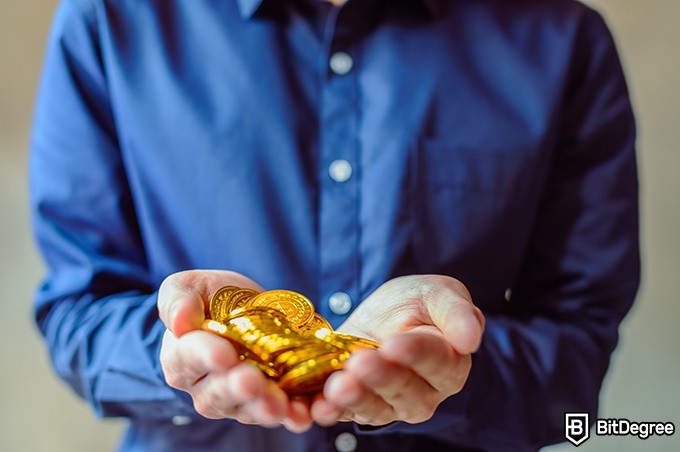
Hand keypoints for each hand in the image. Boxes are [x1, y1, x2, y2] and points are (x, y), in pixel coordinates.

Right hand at [157, 270, 312, 431]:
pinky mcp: (266, 402)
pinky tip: (302, 413)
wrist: (243, 310)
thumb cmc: (210, 298)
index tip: (223, 355)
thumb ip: (178, 299)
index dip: (206, 356)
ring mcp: (237, 399)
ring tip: (277, 404)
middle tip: (252, 381)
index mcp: (181, 356)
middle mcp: (205, 387)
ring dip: (263, 407)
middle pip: (218, 393)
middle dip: (236, 388)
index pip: (189, 358)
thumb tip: (180, 321)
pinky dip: (292, 414)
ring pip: (247, 409)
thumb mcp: (189, 286)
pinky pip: (278, 412)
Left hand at [310, 274, 484, 426]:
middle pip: (405, 390)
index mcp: (449, 363)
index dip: (415, 354)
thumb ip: (456, 311)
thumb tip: (471, 338)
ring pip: (375, 407)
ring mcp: (389, 404)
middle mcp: (423, 392)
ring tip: (338, 386)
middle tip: (361, 362)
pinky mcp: (356, 406)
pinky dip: (331, 412)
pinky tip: (318, 407)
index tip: (394, 344)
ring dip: (355, 398)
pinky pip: (345, 414)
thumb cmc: (416, 303)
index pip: (437, 361)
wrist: (381, 317)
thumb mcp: (437, 293)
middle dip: (381, 377)